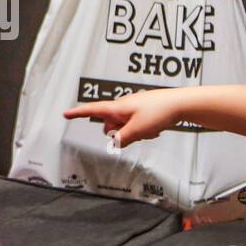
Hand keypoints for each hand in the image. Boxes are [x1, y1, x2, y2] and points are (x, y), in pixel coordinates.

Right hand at [63, 88, 184, 148]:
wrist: (180, 103)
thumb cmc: (159, 112)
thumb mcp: (138, 130)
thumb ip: (122, 138)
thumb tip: (113, 142)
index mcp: (118, 107)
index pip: (93, 110)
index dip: (78, 113)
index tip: (65, 114)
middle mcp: (123, 106)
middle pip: (110, 124)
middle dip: (118, 133)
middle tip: (135, 133)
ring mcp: (133, 109)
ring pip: (124, 126)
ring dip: (132, 133)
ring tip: (148, 131)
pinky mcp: (143, 112)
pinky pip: (135, 126)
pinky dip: (142, 131)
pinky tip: (154, 129)